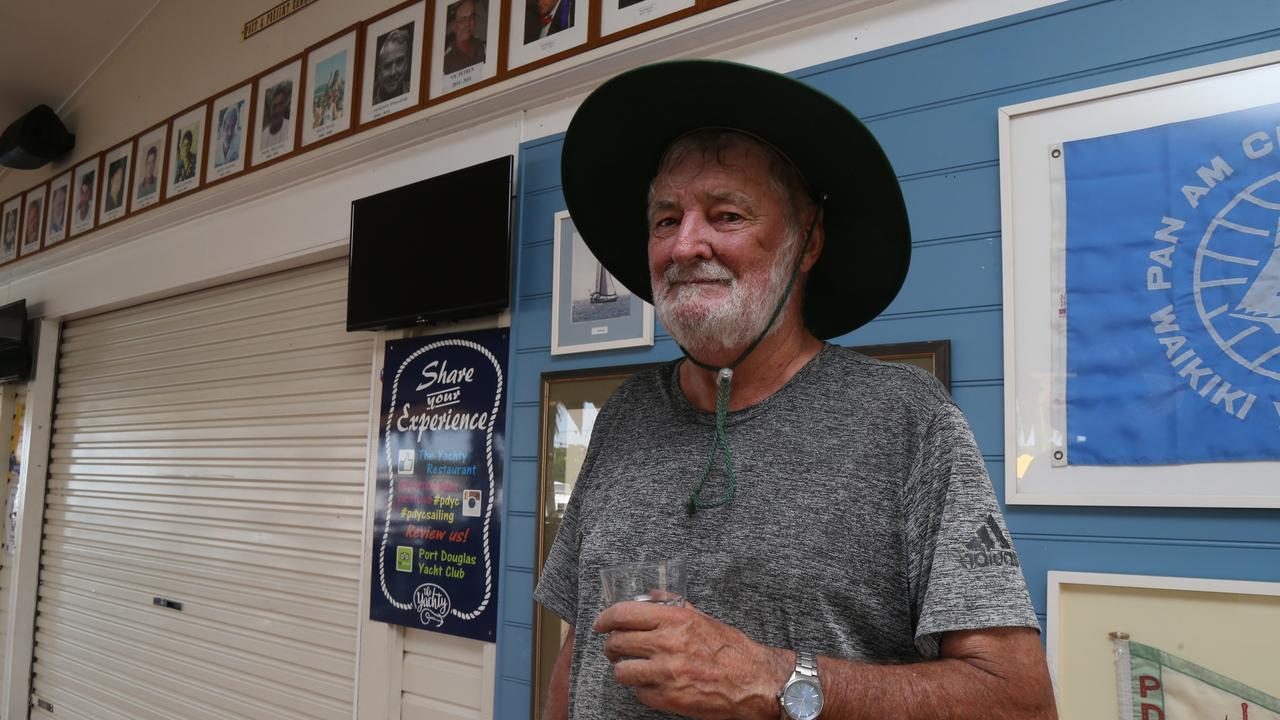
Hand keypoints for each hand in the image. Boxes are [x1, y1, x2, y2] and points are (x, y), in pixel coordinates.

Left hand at [592, 601, 792, 719]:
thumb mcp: (703, 618)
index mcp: (676, 620)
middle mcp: (668, 644)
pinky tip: (652, 685)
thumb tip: (650, 596)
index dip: (604, 619)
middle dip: (611, 646)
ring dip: (623, 670)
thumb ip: (674, 606)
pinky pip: (639, 693)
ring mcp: (667, 673)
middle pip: (617, 642)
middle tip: (614, 648)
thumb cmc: (732, 650)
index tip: (599, 624)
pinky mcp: (669, 699)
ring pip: (622, 671)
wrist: (755, 682)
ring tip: (631, 668)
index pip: (623, 614)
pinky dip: (642, 690)